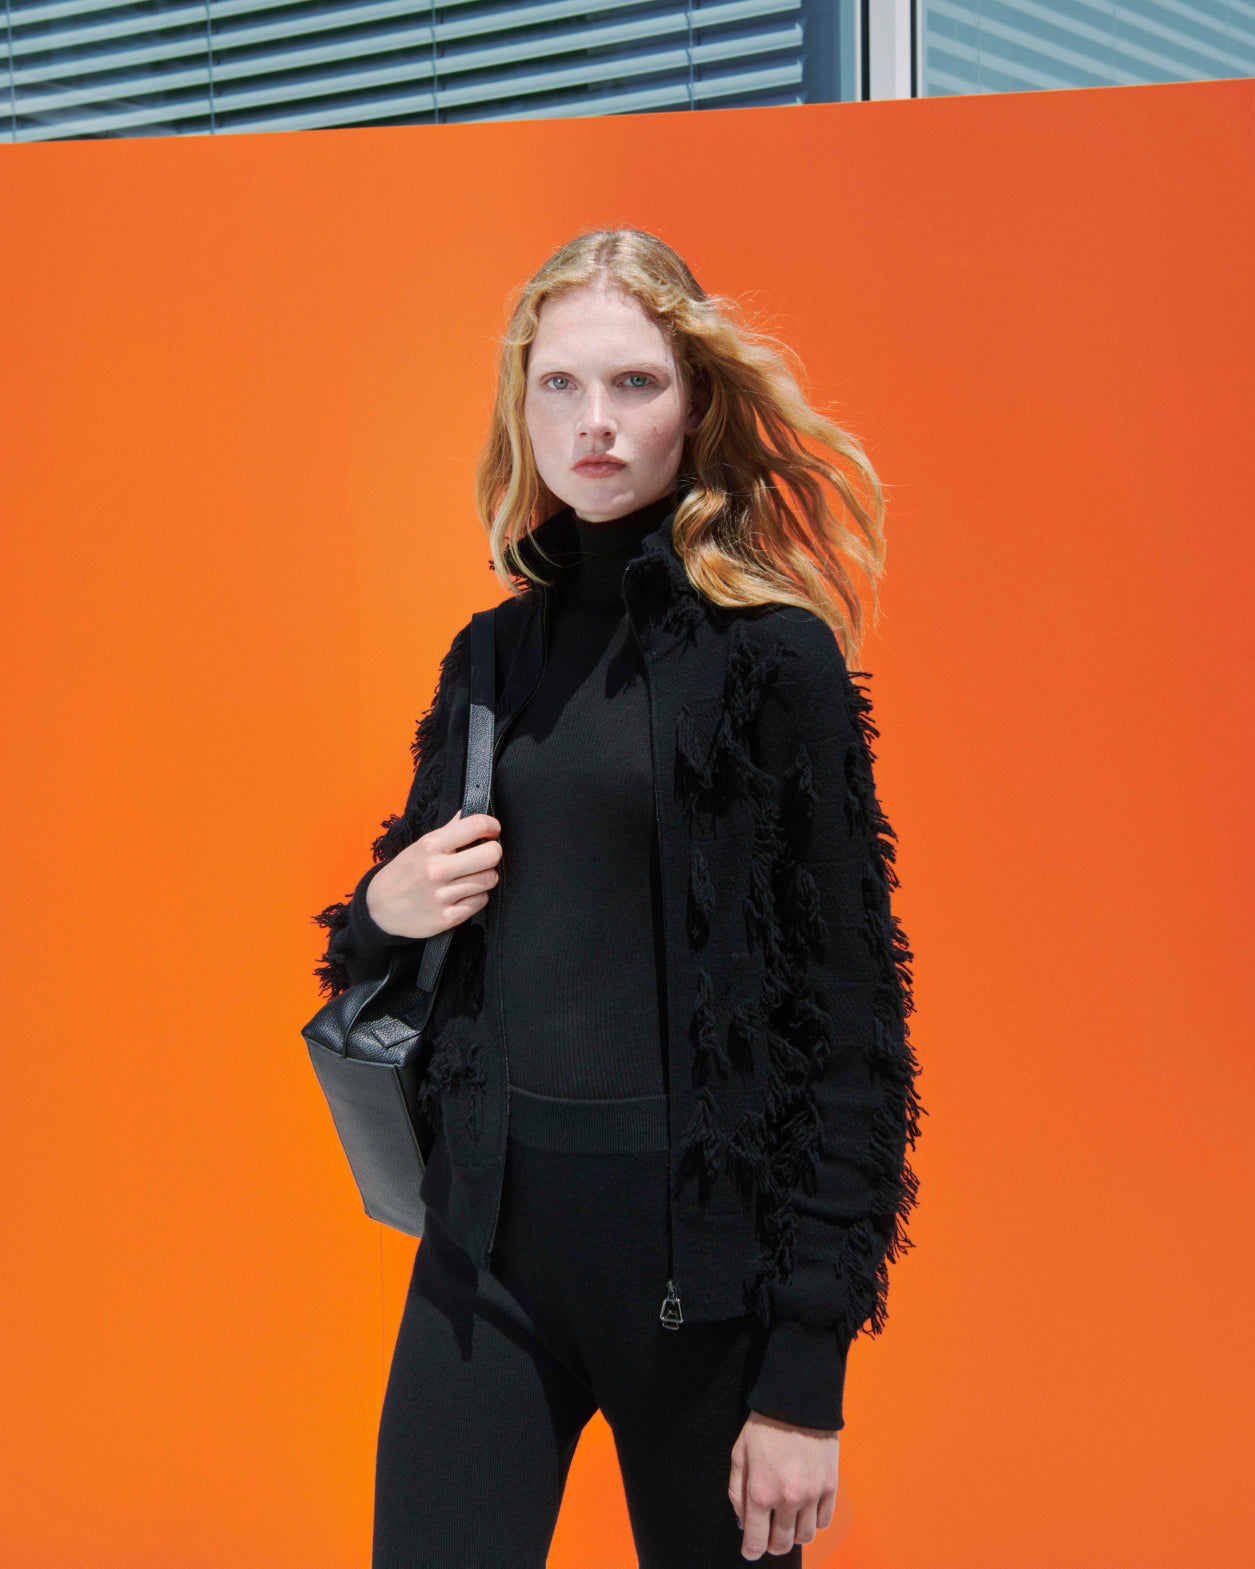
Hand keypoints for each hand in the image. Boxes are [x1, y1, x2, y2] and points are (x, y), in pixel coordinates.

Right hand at [365, 809, 501, 938]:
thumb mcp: (421, 846)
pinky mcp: (447, 917)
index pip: (476, 825)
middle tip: (485, 855)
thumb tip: (469, 811)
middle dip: (493, 853)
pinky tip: (463, 894)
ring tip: (471, 876)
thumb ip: (448, 830)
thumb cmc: (404, 873)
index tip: (492, 831)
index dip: (491, 826)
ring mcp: (442, 895)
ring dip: (485, 877)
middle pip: (491, 855)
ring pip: (490, 879)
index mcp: (430, 845)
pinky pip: (481, 901)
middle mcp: (436, 869)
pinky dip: (476, 897)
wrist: (380, 908)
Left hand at [728, 1411, 838, 1558]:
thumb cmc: (764, 1426)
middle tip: (769, 1534)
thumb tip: (744, 1522)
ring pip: (805, 1537)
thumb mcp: (739, 1455)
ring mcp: (812, 1494)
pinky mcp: (830, 1486)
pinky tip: (805, 1508)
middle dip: (772, 1544)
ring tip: (788, 1519)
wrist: (798, 1401)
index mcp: (761, 1491)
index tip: (750, 1550)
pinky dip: (814, 1521)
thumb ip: (738, 1493)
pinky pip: (824, 1521)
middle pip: (782, 1543)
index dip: (751, 1550)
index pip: (756, 1540)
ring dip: (794, 1533)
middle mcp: (788, 1498)